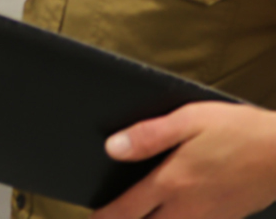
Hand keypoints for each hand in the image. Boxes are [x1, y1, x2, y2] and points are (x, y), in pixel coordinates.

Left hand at [92, 102, 275, 218]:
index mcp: (173, 182)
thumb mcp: (188, 121)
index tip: (92, 218)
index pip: (129, 209)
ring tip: (139, 218)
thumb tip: (112, 148)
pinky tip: (173, 216)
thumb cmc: (236, 131)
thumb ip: (148, 136)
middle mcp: (188, 208)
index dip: (106, 217)